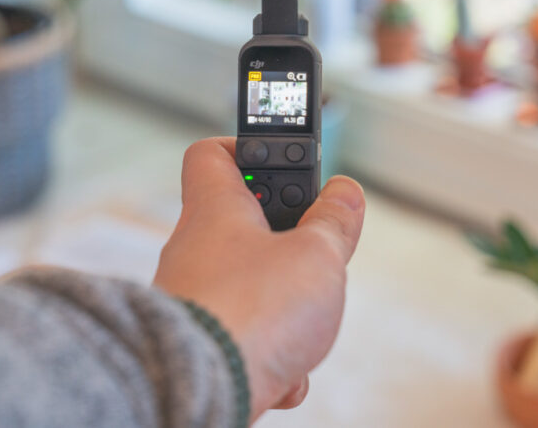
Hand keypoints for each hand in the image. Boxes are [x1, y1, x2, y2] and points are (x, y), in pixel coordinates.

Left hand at [153, 137, 365, 420]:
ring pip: (250, 285)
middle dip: (290, 239)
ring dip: (286, 304)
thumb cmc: (252, 312)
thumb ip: (334, 223)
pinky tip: (283, 370)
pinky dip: (270, 350)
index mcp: (216, 209)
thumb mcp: (316, 256)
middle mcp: (194, 248)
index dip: (249, 148)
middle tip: (317, 250)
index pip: (212, 154)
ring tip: (306, 327)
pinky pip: (242, 333)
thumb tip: (345, 193)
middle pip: (244, 223)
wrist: (201, 389)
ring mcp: (192, 296)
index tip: (288, 162)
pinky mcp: (198, 341)